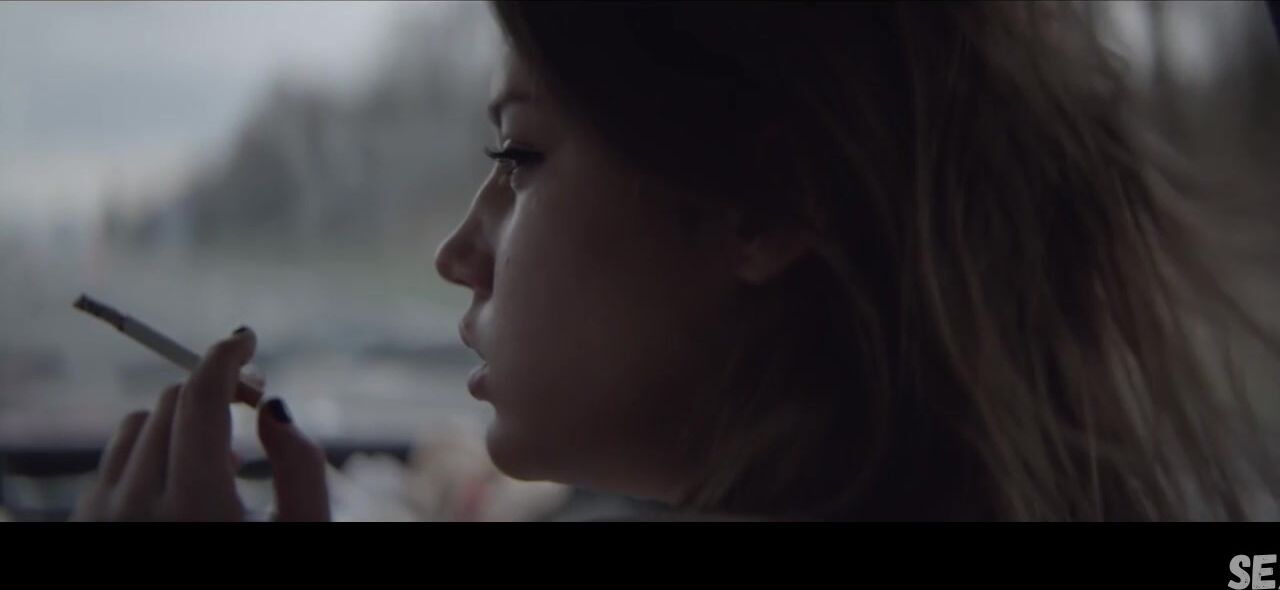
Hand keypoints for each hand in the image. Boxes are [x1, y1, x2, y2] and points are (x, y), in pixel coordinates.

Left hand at [72, 327, 330, 520]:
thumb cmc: (265, 578)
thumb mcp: (306, 534)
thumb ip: (301, 465)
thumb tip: (270, 406)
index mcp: (196, 507)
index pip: (200, 396)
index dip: (226, 355)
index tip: (247, 339)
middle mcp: (136, 507)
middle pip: (173, 402)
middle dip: (215, 396)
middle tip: (253, 413)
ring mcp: (100, 517)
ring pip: (139, 425)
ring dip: (182, 426)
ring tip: (218, 468)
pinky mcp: (83, 525)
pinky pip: (114, 458)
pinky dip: (150, 453)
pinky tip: (181, 489)